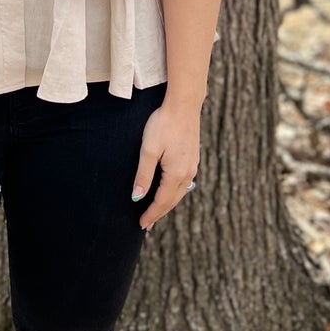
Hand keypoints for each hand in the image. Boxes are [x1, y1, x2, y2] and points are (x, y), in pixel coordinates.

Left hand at [130, 102, 199, 230]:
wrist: (184, 105)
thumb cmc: (163, 124)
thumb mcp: (148, 150)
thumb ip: (143, 175)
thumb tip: (136, 198)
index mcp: (176, 173)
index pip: (161, 202)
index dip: (151, 214)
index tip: (141, 225)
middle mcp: (188, 173)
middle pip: (172, 200)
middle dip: (159, 213)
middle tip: (146, 224)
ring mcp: (192, 166)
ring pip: (179, 192)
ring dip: (167, 204)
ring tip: (155, 212)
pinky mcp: (193, 158)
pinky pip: (184, 183)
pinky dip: (174, 192)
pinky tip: (168, 191)